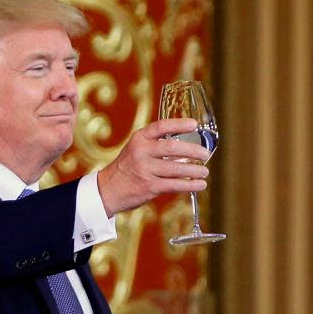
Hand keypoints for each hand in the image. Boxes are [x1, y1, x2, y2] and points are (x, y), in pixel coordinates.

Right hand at [96, 118, 210, 216]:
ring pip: (176, 168)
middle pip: (172, 147)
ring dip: (194, 170)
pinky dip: (190, 185)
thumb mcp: (137, 149)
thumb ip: (158, 146)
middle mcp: (141, 152)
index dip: (179, 124)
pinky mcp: (149, 186)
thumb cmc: (128, 167)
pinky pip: (175, 185)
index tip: (194, 124)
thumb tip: (188, 149)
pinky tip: (200, 185)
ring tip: (205, 171)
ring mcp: (144, 169)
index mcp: (139, 138)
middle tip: (205, 153)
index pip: (161, 126)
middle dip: (193, 151)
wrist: (108, 189)